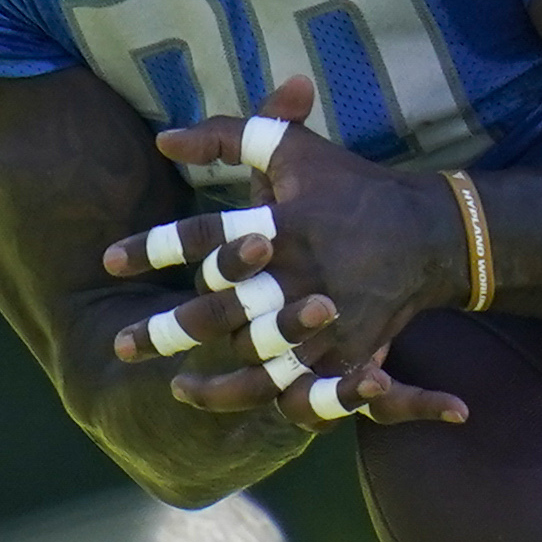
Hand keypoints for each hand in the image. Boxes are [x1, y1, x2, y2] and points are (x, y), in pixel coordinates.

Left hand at [94, 75, 474, 425]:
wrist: (432, 235)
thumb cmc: (352, 187)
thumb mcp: (294, 151)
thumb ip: (230, 136)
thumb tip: (164, 139)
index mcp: (284, 221)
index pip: (206, 234)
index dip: (154, 248)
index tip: (109, 262)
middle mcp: (301, 271)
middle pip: (222, 306)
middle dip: (168, 329)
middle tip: (121, 344)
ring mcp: (326, 315)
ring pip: (255, 353)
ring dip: (210, 373)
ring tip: (169, 382)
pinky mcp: (348, 349)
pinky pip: (299, 381)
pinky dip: (263, 396)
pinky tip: (235, 405)